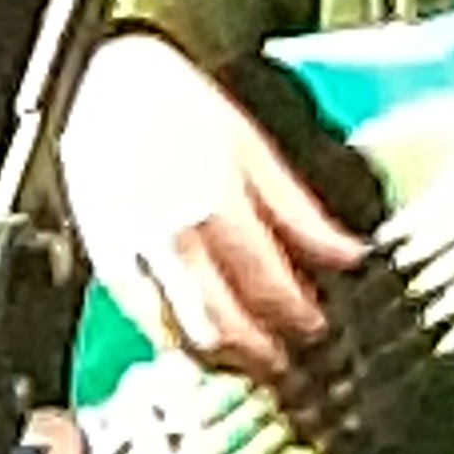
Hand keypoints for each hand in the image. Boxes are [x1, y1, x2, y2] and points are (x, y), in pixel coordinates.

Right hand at [59, 31, 364, 383]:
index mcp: (218, 207)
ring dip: (219, 360)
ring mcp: (133, 255)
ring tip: (247, 364)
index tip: (317, 328)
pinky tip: (196, 343)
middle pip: (223, 324)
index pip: (268, 286)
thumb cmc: (178, 108)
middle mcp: (173, 240)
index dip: (298, 317)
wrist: (103, 86)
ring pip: (179, 334)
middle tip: (288, 367)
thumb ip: (299, 212)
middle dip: (261, 356)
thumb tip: (349, 254)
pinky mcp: (105, 260)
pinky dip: (174, 341)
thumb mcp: (253, 149)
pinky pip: (142, 319)